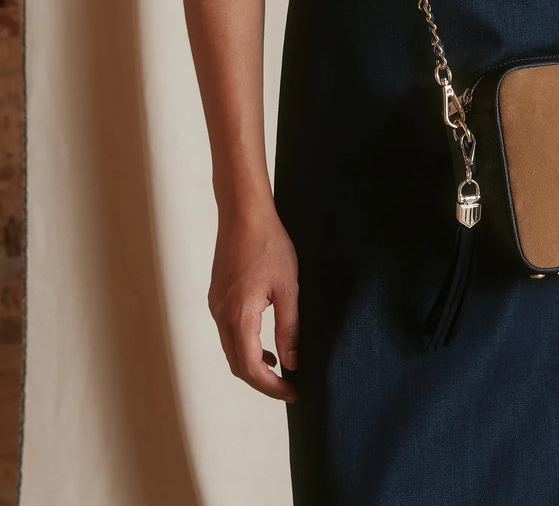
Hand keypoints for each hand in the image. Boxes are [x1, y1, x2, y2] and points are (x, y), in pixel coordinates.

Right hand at [207, 207, 299, 402]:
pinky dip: (244, 345)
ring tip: (279, 366)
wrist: (244, 214)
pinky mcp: (217, 297)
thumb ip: (289, 328)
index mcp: (240, 315)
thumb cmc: (269, 245)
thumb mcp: (288, 288)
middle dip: (261, 381)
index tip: (293, 392)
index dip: (272, 387)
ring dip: (252, 364)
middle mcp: (221, 315)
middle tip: (288, 386)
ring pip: (231, 349)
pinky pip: (228, 332)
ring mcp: (216, 305)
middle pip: (237, 364)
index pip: (251, 367)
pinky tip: (264, 342)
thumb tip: (292, 362)